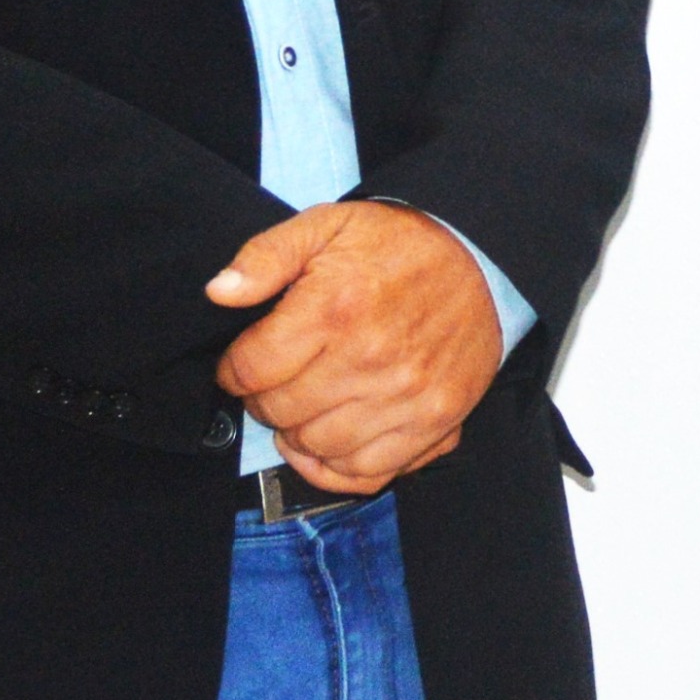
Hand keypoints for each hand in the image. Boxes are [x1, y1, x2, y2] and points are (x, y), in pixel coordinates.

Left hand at [208, 201, 503, 494]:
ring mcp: (405, 396)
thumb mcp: (326, 226)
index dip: (234, 368)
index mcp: (335, 307)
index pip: (250, 369)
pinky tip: (328, 440)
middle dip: (265, 397)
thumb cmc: (397, 245)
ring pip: (316, 445)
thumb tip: (219, 292)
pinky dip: (335, 467)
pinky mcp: (434, 421)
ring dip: (298, 430)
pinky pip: (365, 473)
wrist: (480, 258)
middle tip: (277, 378)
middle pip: (280, 411)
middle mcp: (371, 358)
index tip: (245, 360)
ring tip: (305, 403)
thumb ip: (266, 256)